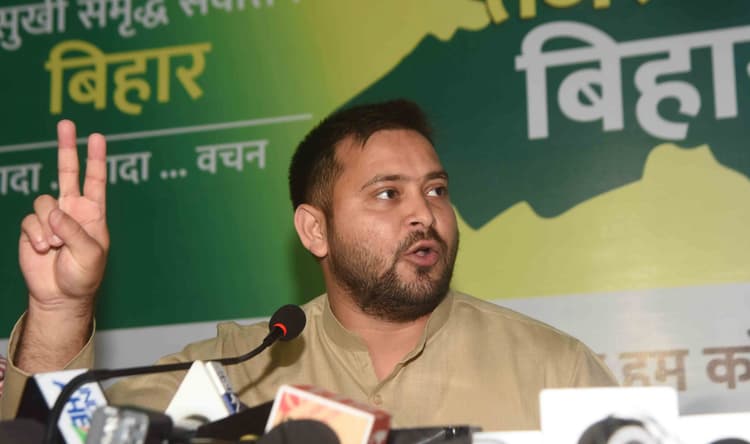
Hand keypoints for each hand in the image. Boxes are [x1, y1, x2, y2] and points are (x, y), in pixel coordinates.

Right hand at [19, 120, 108, 319]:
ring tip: (56, 246)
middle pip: (67, 172)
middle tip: (67, 123)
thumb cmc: (83, 276)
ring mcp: (51, 218)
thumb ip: (74, 231)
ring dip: (48, 225)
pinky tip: (44, 249)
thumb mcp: (89, 254)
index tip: (97, 137)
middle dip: (66, 148)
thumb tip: (56, 212)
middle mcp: (72, 210)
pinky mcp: (32, 228)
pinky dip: (37, 234)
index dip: (96, 159)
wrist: (60, 295)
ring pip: (43, 202)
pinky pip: (29, 220)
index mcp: (93, 213)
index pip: (95, 180)